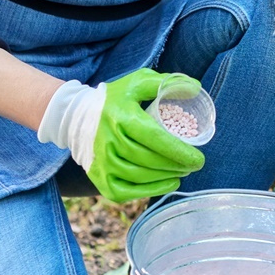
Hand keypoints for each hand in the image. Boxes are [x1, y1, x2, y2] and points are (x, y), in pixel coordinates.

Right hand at [37, 69, 205, 201]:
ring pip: (141, 177)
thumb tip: (196, 88)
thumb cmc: (114, 99)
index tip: (198, 157)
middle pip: (150, 160)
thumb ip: (167, 82)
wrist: (76, 116)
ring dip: (167, 177)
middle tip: (194, 164)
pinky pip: (128, 191)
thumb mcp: (137, 82)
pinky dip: (151, 190)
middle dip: (177, 165)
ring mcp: (102, 163)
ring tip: (183, 171)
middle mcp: (110, 141)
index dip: (179, 151)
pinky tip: (169, 183)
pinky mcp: (100, 178)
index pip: (155, 138)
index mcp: (122, 117)